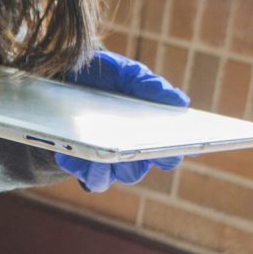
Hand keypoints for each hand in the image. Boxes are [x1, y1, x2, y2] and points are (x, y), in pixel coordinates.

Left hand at [55, 49, 189, 192]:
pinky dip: (93, 171)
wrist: (65, 76)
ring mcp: (108, 161)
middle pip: (144, 168)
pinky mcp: (82, 166)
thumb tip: (180, 101)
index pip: (170, 152)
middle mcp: (130, 152)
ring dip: (120, 168)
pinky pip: (94, 179)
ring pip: (124, 177)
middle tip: (146, 148)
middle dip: (146, 159)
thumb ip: (150, 85)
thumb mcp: (125, 74)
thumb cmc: (103, 78)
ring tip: (113, 154)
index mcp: (148, 133)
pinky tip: (89, 157)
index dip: (179, 151)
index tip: (186, 145)